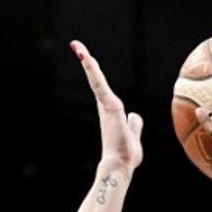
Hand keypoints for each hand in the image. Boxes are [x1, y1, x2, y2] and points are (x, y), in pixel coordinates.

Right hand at [71, 40, 142, 176]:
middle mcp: (106, 107)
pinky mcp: (110, 107)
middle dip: (87, 62)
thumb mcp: (133, 135)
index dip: (95, 73)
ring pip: (96, 79)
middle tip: (76, 45)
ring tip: (77, 46)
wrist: (120, 165)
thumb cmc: (125, 155)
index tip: (87, 59)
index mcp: (111, 111)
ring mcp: (106, 106)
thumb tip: (135, 116)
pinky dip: (93, 72)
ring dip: (87, 61)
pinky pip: (100, 85)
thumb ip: (134, 124)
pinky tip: (86, 58)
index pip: (101, 87)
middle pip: (95, 79)